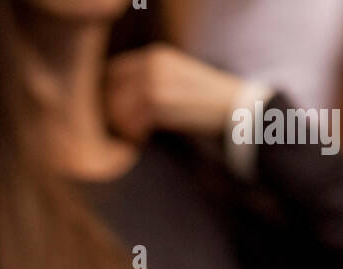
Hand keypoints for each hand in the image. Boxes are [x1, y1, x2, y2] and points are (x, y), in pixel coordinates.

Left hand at [105, 43, 248, 142]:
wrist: (234, 111)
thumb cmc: (202, 107)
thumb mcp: (174, 84)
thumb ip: (145, 85)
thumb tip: (109, 102)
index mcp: (155, 55)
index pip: (110, 73)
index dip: (107, 99)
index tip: (116, 119)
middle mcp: (152, 62)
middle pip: (108, 91)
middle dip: (112, 116)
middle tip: (127, 132)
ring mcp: (155, 79)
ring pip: (116, 108)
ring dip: (123, 128)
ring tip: (138, 136)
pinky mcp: (160, 100)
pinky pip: (130, 121)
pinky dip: (134, 136)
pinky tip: (146, 139)